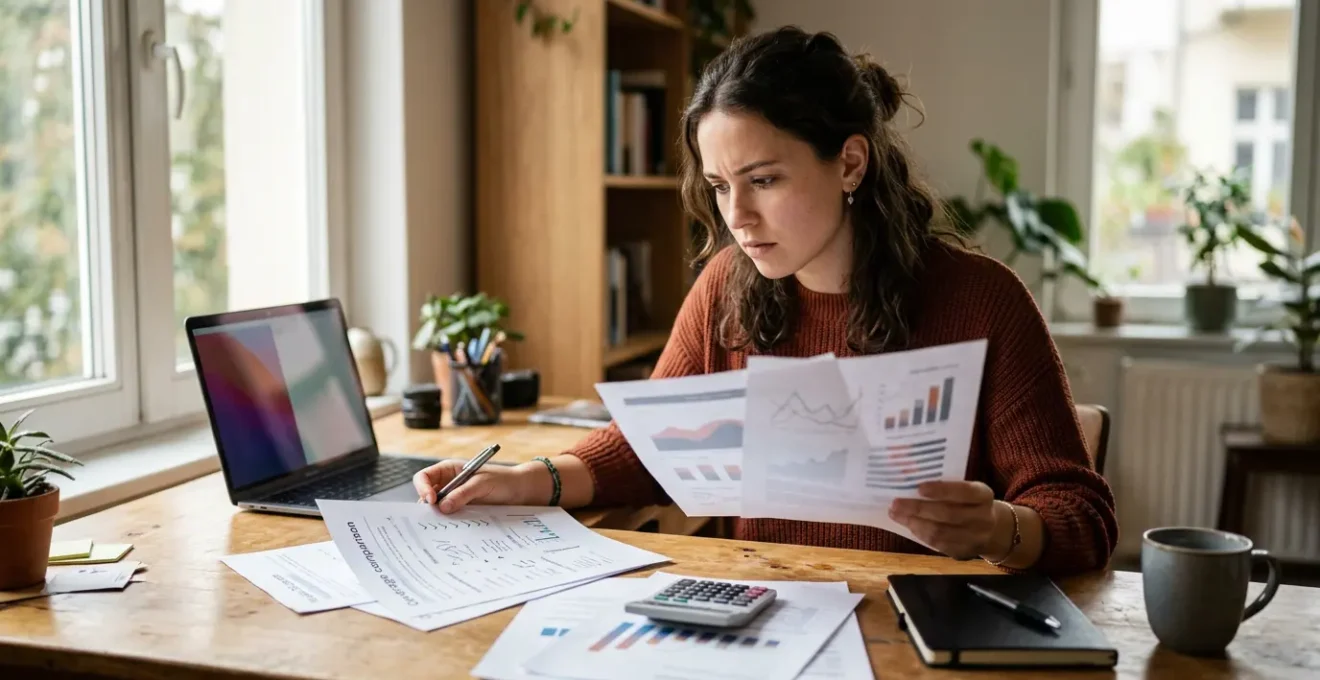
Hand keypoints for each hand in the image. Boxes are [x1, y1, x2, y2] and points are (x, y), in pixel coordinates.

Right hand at [412, 459, 544, 513]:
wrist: (520, 492)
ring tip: (444, 525)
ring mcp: (454, 499)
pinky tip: (454, 528)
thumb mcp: (482, 483)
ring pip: (437, 510)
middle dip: (427, 507)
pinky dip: (449, 523)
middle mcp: (448, 485)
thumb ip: (463, 494)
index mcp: (448, 470)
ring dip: (438, 517)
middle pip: (426, 496)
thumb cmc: (502, 480)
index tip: (431, 501)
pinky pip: (449, 519)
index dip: (423, 488)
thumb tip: (443, 507)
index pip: (424, 477)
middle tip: (434, 518)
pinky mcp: (462, 512)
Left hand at [888, 481, 1000, 559]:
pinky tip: (909, 525)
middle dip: (918, 508)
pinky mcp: (964, 553)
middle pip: (948, 514)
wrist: (994, 530)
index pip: (963, 492)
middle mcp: (983, 518)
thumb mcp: (968, 491)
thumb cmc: (970, 503)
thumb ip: (947, 487)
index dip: (941, 490)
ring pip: (940, 532)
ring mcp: (975, 538)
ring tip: (897, 514)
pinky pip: (938, 545)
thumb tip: (910, 481)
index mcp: (984, 496)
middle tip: (896, 503)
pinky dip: (920, 534)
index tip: (919, 487)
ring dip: (914, 523)